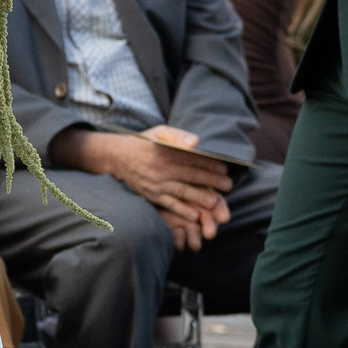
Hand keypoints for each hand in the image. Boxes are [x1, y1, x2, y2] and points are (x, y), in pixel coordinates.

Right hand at [55, 124, 232, 248]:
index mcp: (166, 152)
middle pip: (191, 175)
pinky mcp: (151, 195)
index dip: (211, 164)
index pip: (193, 159)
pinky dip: (181, 210)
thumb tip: (196, 142)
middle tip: (228, 185)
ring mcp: (156, 183)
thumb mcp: (159, 132)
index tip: (225, 169)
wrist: (118, 158)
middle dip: (212, 181)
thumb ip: (178, 136)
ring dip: (200, 197)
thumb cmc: (144, 143)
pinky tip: (194, 215)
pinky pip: (168, 204)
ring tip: (215, 201)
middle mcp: (161, 169)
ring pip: (182, 191)